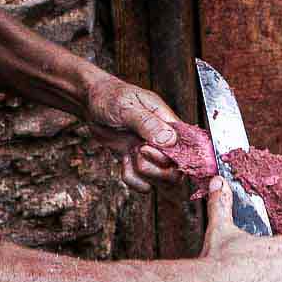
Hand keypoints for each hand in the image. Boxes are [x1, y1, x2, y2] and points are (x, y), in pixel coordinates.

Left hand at [86, 76, 184, 190]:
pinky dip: (131, 179)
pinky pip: (142, 184)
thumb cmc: (112, 96)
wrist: (93, 101)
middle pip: (177, 173)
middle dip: (156, 170)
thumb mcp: (127, 106)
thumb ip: (148, 123)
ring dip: (143, 175)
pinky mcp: (137, 162)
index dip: (172, 159)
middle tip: (139, 150)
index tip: (148, 148)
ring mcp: (152, 154)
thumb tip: (170, 140)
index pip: (188, 151)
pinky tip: (124, 162)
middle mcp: (166, 142)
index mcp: (170, 125)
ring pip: (162, 182)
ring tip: (130, 154)